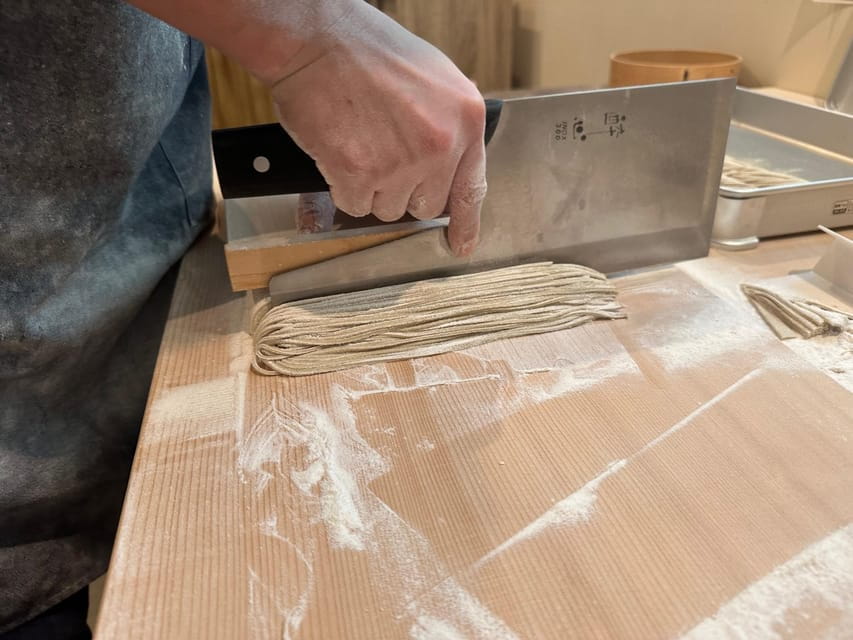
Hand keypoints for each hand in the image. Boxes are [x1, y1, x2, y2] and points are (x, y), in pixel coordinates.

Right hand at [269, 1, 485, 255]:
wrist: (318, 39)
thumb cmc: (368, 51)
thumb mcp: (433, 79)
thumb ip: (448, 126)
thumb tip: (448, 167)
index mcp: (465, 119)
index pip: (471, 188)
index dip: (465, 223)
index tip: (461, 244)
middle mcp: (440, 145)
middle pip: (425, 205)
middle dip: (403, 190)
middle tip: (382, 155)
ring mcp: (401, 163)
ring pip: (388, 208)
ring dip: (370, 188)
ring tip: (359, 144)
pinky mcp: (360, 174)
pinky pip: (354, 205)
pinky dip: (342, 187)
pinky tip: (340, 151)